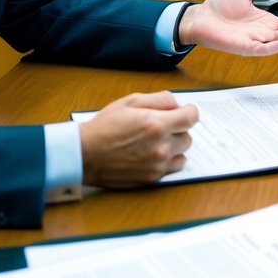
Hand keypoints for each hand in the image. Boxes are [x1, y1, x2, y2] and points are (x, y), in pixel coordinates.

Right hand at [79, 90, 199, 186]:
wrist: (85, 155)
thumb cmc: (104, 127)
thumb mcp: (129, 102)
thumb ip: (158, 99)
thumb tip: (177, 104)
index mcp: (156, 124)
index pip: (192, 117)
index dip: (189, 111)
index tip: (184, 112)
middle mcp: (160, 146)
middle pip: (188, 136)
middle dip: (178, 129)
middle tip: (161, 127)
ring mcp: (157, 165)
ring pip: (182, 153)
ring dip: (174, 146)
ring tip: (156, 142)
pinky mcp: (152, 178)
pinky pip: (173, 168)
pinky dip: (168, 161)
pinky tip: (153, 155)